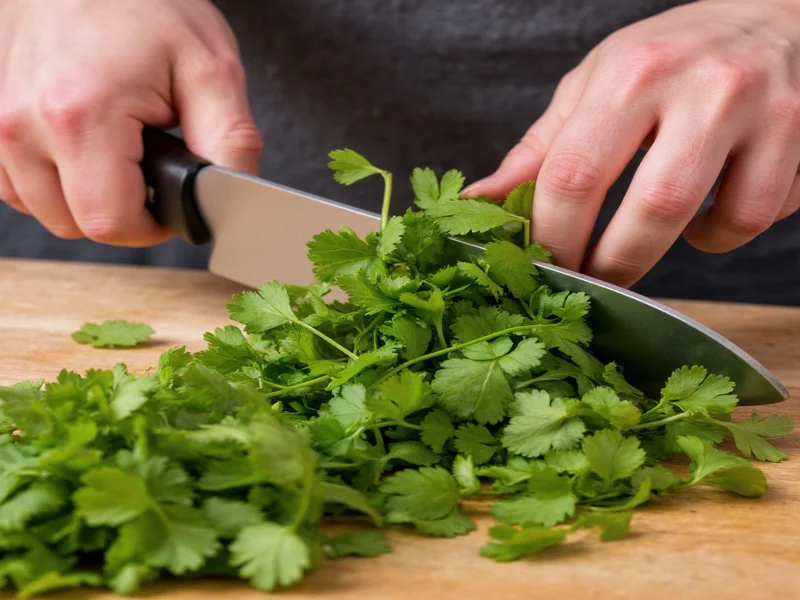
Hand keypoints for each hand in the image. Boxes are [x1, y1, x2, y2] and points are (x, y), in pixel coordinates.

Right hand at [0, 0, 261, 245]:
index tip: (170, 200)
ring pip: (43, 209)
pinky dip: (53, 179)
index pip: (110, 223)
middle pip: (74, 224)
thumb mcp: (211, 70)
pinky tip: (83, 147)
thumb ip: (230, 146)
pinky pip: (17, 184)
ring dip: (85, 196)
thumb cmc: (146, 6)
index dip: (151, 225)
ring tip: (118, 148)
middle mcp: (23, 122)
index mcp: (81, 115)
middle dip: (122, 211)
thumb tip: (232, 203)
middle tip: (150, 167)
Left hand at [463, 0, 799, 286]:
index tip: (543, 268)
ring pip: (719, 223)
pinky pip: (757, 217)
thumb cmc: (668, 58)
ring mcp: (763, 112)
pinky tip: (711, 205)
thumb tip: (481, 200)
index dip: (552, 238)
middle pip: (650, 210)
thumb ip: (539, 148)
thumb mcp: (594, 85)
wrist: (775, 17)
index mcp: (630, 73)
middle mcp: (701, 87)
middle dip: (615, 266)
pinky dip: (726, 230)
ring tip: (657, 233)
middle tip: (596, 282)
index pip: (572, 174)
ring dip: (678, 249)